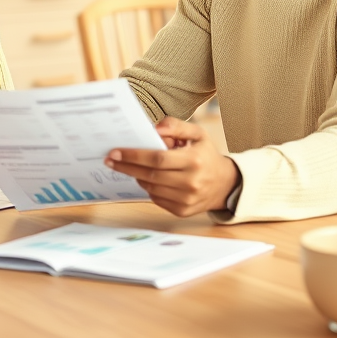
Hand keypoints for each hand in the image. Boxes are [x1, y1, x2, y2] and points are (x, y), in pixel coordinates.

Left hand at [104, 117, 239, 216]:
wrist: (225, 184)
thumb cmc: (206, 155)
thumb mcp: (197, 134)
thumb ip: (176, 126)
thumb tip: (154, 129)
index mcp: (193, 161)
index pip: (156, 158)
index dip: (133, 155)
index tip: (115, 152)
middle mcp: (190, 182)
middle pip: (149, 175)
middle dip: (126, 167)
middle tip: (110, 159)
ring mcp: (186, 200)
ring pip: (150, 188)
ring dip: (136, 176)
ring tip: (129, 166)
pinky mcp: (182, 211)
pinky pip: (156, 199)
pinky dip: (148, 187)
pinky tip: (146, 178)